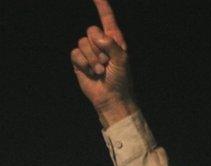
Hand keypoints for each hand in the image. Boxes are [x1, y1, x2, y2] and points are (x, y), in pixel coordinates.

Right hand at [71, 0, 136, 126]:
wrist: (111, 97)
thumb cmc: (121, 80)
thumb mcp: (122, 60)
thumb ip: (112, 45)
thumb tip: (97, 36)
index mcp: (115, 40)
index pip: (107, 18)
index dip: (101, 6)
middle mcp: (101, 43)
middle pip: (91, 30)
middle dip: (99, 48)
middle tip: (107, 63)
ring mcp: (89, 51)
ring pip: (82, 43)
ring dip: (92, 59)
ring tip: (101, 71)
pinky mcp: (79, 61)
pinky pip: (75, 53)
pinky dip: (83, 64)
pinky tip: (91, 73)